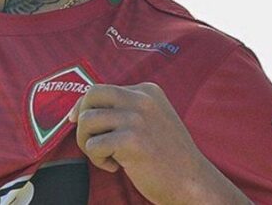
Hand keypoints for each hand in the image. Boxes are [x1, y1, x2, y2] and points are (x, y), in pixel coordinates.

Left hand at [68, 82, 247, 204]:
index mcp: (147, 91)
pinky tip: (115, 167)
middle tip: (89, 139)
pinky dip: (97, 159)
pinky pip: (93, 145)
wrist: (193, 182)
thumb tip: (81, 109)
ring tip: (106, 157)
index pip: (101, 89)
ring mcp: (137, 118)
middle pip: (91, 95)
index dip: (85, 107)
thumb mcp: (151, 119)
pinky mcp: (132, 140)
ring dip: (88, 143)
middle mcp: (141, 99)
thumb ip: (125, 109)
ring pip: (87, 120)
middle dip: (81, 117)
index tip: (79, 122)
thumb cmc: (167, 155)